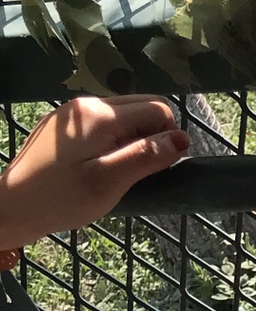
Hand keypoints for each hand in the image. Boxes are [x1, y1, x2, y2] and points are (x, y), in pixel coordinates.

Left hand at [0, 97, 189, 248]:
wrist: (11, 207)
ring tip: (117, 169)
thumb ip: (146, 157)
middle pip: (143, 106)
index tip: (155, 167)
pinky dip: (113, 139)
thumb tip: (183, 138)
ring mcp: (72, 112)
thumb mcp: (110, 182)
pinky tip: (97, 164)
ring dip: (133, 138)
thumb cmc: (62, 199)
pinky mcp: (63, 125)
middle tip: (137, 170)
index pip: (158, 109)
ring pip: (124, 113)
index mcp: (101, 115)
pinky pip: (104, 122)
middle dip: (152, 135)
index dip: (167, 137)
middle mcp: (87, 104)